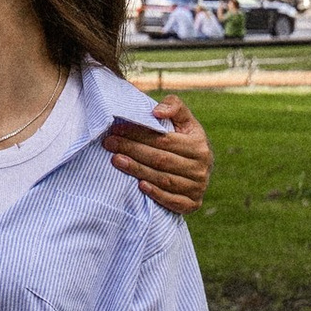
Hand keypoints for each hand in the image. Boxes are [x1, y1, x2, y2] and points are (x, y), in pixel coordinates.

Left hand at [107, 96, 210, 213]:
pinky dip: (156, 194)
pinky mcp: (193, 204)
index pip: (164, 140)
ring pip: (164, 179)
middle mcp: (201, 167)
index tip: (116, 128)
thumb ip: (174, 106)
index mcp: (199, 145)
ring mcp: (198, 188)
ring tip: (115, 160)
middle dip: (132, 150)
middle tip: (109, 143)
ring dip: (137, 170)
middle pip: (161, 159)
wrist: (198, 169)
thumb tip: (157, 112)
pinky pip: (173, 201)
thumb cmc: (184, 140)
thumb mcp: (184, 121)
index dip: (139, 134)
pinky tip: (139, 186)